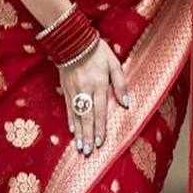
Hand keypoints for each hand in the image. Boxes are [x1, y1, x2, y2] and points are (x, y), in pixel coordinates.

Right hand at [60, 36, 130, 155]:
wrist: (73, 40)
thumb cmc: (98, 51)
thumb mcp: (114, 63)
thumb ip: (121, 84)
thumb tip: (126, 104)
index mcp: (99, 85)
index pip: (100, 111)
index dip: (100, 128)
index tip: (101, 143)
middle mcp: (85, 90)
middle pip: (87, 117)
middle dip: (88, 136)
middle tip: (88, 152)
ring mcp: (74, 90)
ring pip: (76, 115)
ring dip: (79, 132)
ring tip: (80, 147)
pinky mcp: (65, 88)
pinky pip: (68, 107)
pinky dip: (70, 120)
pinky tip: (72, 130)